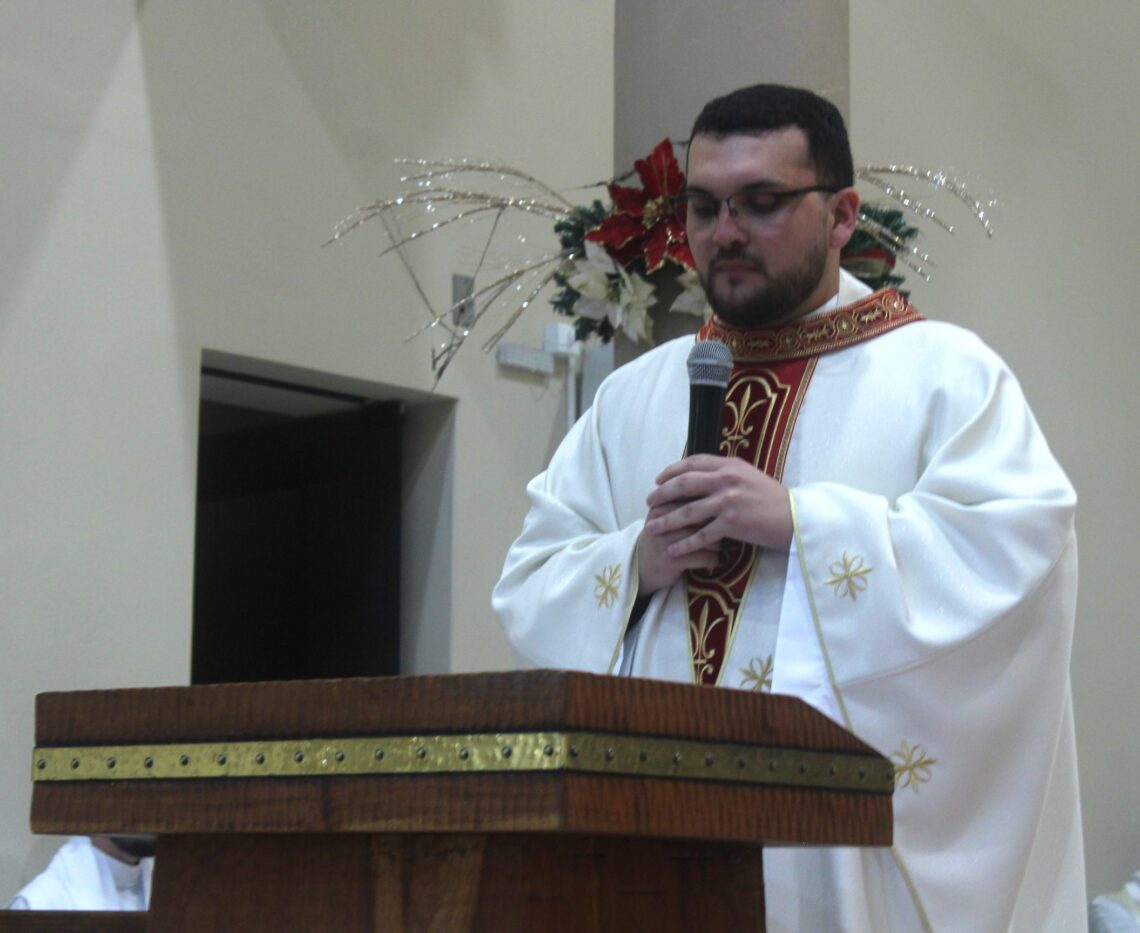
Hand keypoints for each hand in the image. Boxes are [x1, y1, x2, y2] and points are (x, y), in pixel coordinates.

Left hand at [636, 455, 791, 593]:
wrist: (795, 518)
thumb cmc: (773, 500)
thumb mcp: (749, 477)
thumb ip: (726, 474)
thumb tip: (704, 475)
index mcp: (730, 465)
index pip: (693, 462)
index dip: (672, 471)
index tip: (659, 479)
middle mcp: (726, 479)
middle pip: (684, 484)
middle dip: (662, 494)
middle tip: (648, 502)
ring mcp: (728, 501)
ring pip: (687, 511)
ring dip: (666, 520)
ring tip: (651, 527)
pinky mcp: (732, 523)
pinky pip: (701, 535)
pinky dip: (684, 543)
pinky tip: (672, 549)